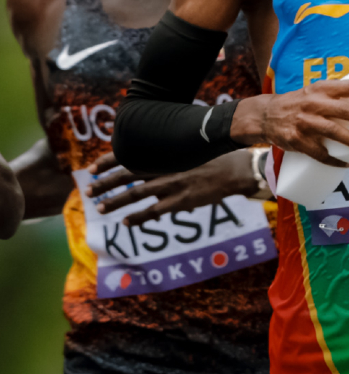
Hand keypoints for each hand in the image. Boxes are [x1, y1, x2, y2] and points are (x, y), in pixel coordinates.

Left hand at [89, 150, 257, 226]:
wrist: (237, 170)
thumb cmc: (215, 158)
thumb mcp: (189, 151)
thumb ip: (170, 158)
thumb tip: (155, 166)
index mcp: (164, 154)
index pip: (129, 156)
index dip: (107, 162)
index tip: (92, 168)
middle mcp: (163, 168)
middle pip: (126, 176)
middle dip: (104, 183)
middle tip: (88, 190)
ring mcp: (171, 184)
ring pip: (135, 194)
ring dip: (114, 202)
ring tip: (99, 208)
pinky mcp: (181, 200)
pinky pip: (154, 211)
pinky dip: (138, 217)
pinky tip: (126, 222)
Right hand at [233, 79, 348, 165]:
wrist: (266, 115)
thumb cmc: (300, 103)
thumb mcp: (316, 91)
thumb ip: (337, 96)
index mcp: (321, 88)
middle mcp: (313, 103)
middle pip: (346, 110)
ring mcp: (304, 122)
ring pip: (335, 132)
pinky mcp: (297, 140)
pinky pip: (320, 153)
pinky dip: (336, 160)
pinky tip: (348, 163)